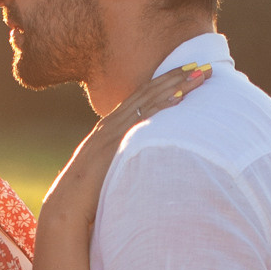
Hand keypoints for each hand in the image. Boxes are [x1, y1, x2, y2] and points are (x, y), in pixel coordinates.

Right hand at [43, 61, 210, 220]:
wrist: (67, 204)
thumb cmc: (88, 193)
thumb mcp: (108, 168)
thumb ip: (124, 158)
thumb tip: (140, 162)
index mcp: (111, 127)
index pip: (142, 97)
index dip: (165, 82)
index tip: (187, 71)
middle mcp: (112, 123)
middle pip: (149, 92)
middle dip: (177, 76)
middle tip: (203, 65)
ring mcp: (114, 131)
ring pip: (149, 100)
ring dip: (176, 85)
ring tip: (198, 74)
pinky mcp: (116, 143)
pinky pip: (143, 120)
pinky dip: (161, 107)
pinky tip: (179, 98)